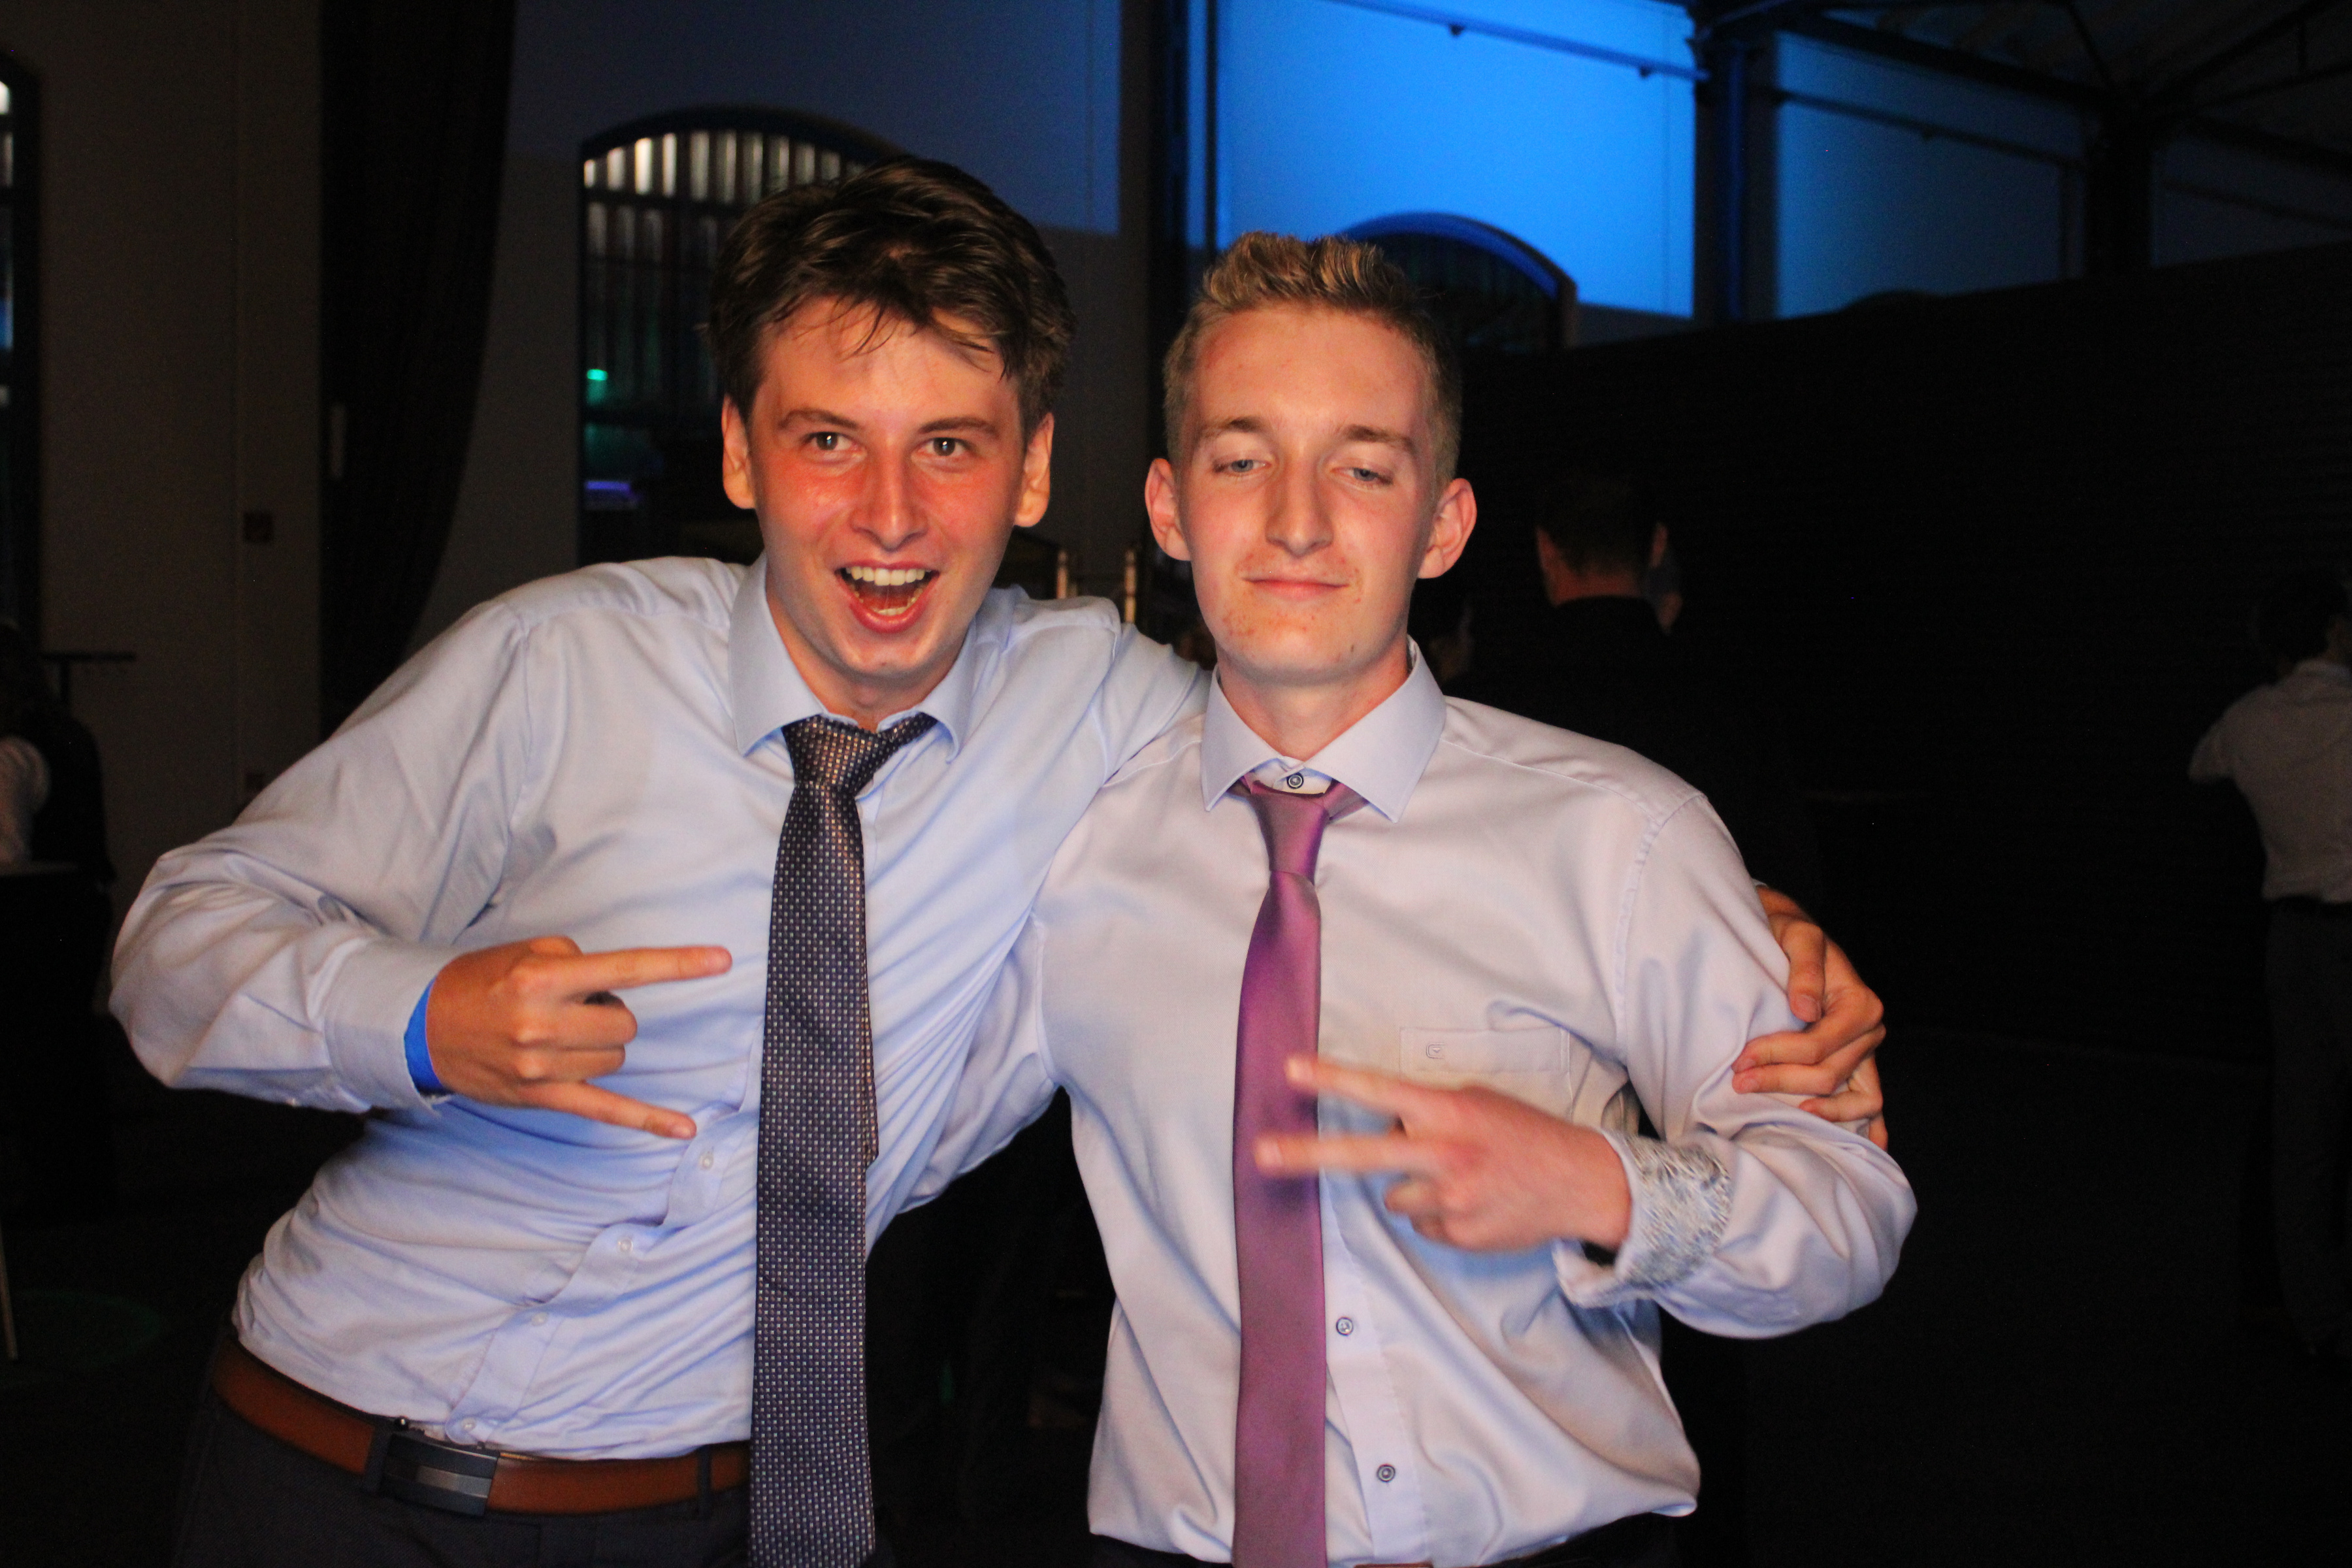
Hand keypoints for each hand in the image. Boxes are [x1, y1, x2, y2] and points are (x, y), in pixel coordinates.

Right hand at [425, 936, 731, 1138]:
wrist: (421, 1027)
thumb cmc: (480, 983)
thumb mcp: (525, 953)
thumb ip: (577, 961)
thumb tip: (612, 987)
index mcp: (543, 980)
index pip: (625, 969)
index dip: (677, 964)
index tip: (722, 960)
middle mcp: (543, 1024)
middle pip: (625, 1023)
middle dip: (610, 1013)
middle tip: (574, 1007)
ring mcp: (543, 1065)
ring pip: (617, 1057)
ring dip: (602, 1043)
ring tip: (561, 1033)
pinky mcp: (543, 1096)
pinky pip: (606, 1110)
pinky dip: (647, 1119)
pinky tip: (684, 1129)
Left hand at [1254, 1056, 1630, 1251]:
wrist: (1579, 1182)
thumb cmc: (1524, 1135)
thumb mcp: (1477, 1104)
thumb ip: (1429, 1113)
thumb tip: (1386, 1129)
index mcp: (1448, 1112)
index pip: (1379, 1091)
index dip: (1332, 1079)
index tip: (1290, 1071)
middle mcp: (1444, 1153)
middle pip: (1361, 1155)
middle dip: (1306, 1154)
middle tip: (1260, 1155)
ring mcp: (1450, 1198)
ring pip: (1395, 1195)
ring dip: (1414, 1187)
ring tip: (1459, 1179)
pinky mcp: (1457, 1233)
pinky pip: (1424, 1223)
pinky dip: (1440, 1214)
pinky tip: (1474, 1203)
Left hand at [1742, 887, 1887, 1148]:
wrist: (1790, 934)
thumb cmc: (1790, 934)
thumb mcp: (1797, 935)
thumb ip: (1804, 968)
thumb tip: (1807, 1008)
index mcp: (1860, 1004)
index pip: (1819, 1047)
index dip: (1778, 1057)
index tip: (1741, 1060)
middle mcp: (1869, 1032)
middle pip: (1828, 1076)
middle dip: (1780, 1082)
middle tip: (1740, 1081)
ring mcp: (1865, 1052)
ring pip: (1853, 1099)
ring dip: (1813, 1111)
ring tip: (1771, 1109)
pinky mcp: (1856, 1064)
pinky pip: (1869, 1102)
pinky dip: (1865, 1126)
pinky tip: (1860, 1148)